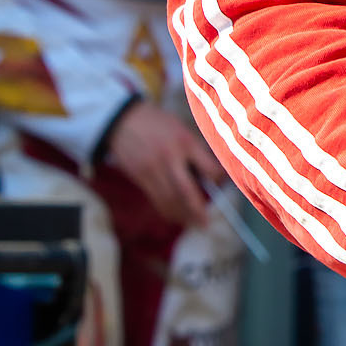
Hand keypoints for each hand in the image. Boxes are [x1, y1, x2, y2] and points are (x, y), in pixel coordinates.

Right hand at [100, 100, 224, 227]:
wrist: (123, 120)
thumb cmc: (157, 122)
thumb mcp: (181, 128)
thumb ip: (195, 149)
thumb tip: (211, 172)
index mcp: (185, 142)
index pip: (209, 168)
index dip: (218, 180)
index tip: (222, 184)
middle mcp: (170, 158)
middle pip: (187, 191)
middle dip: (198, 210)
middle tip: (206, 223)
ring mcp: (153, 170)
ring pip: (170, 200)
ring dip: (182, 215)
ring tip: (193, 225)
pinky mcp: (141, 177)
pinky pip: (157, 199)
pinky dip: (167, 210)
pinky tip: (175, 217)